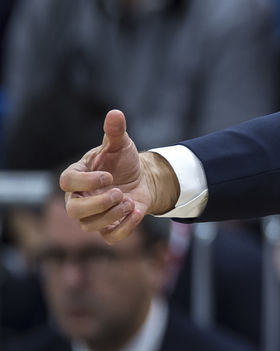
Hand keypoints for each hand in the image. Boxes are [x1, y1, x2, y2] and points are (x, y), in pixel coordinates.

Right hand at [58, 109, 174, 243]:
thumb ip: (115, 132)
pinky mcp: (108, 228)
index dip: (86, 182)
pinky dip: (124, 228)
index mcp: (77, 176)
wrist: (142, 179)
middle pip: (73, 210)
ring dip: (112, 216)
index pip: (66, 182)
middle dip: (98, 204)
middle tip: (120, 193)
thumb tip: (115, 113)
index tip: (108, 176)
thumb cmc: (123, 161)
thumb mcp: (121, 145)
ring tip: (130, 202)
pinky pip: (109, 238)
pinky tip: (137, 213)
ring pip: (89, 226)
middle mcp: (79, 198)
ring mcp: (92, 215)